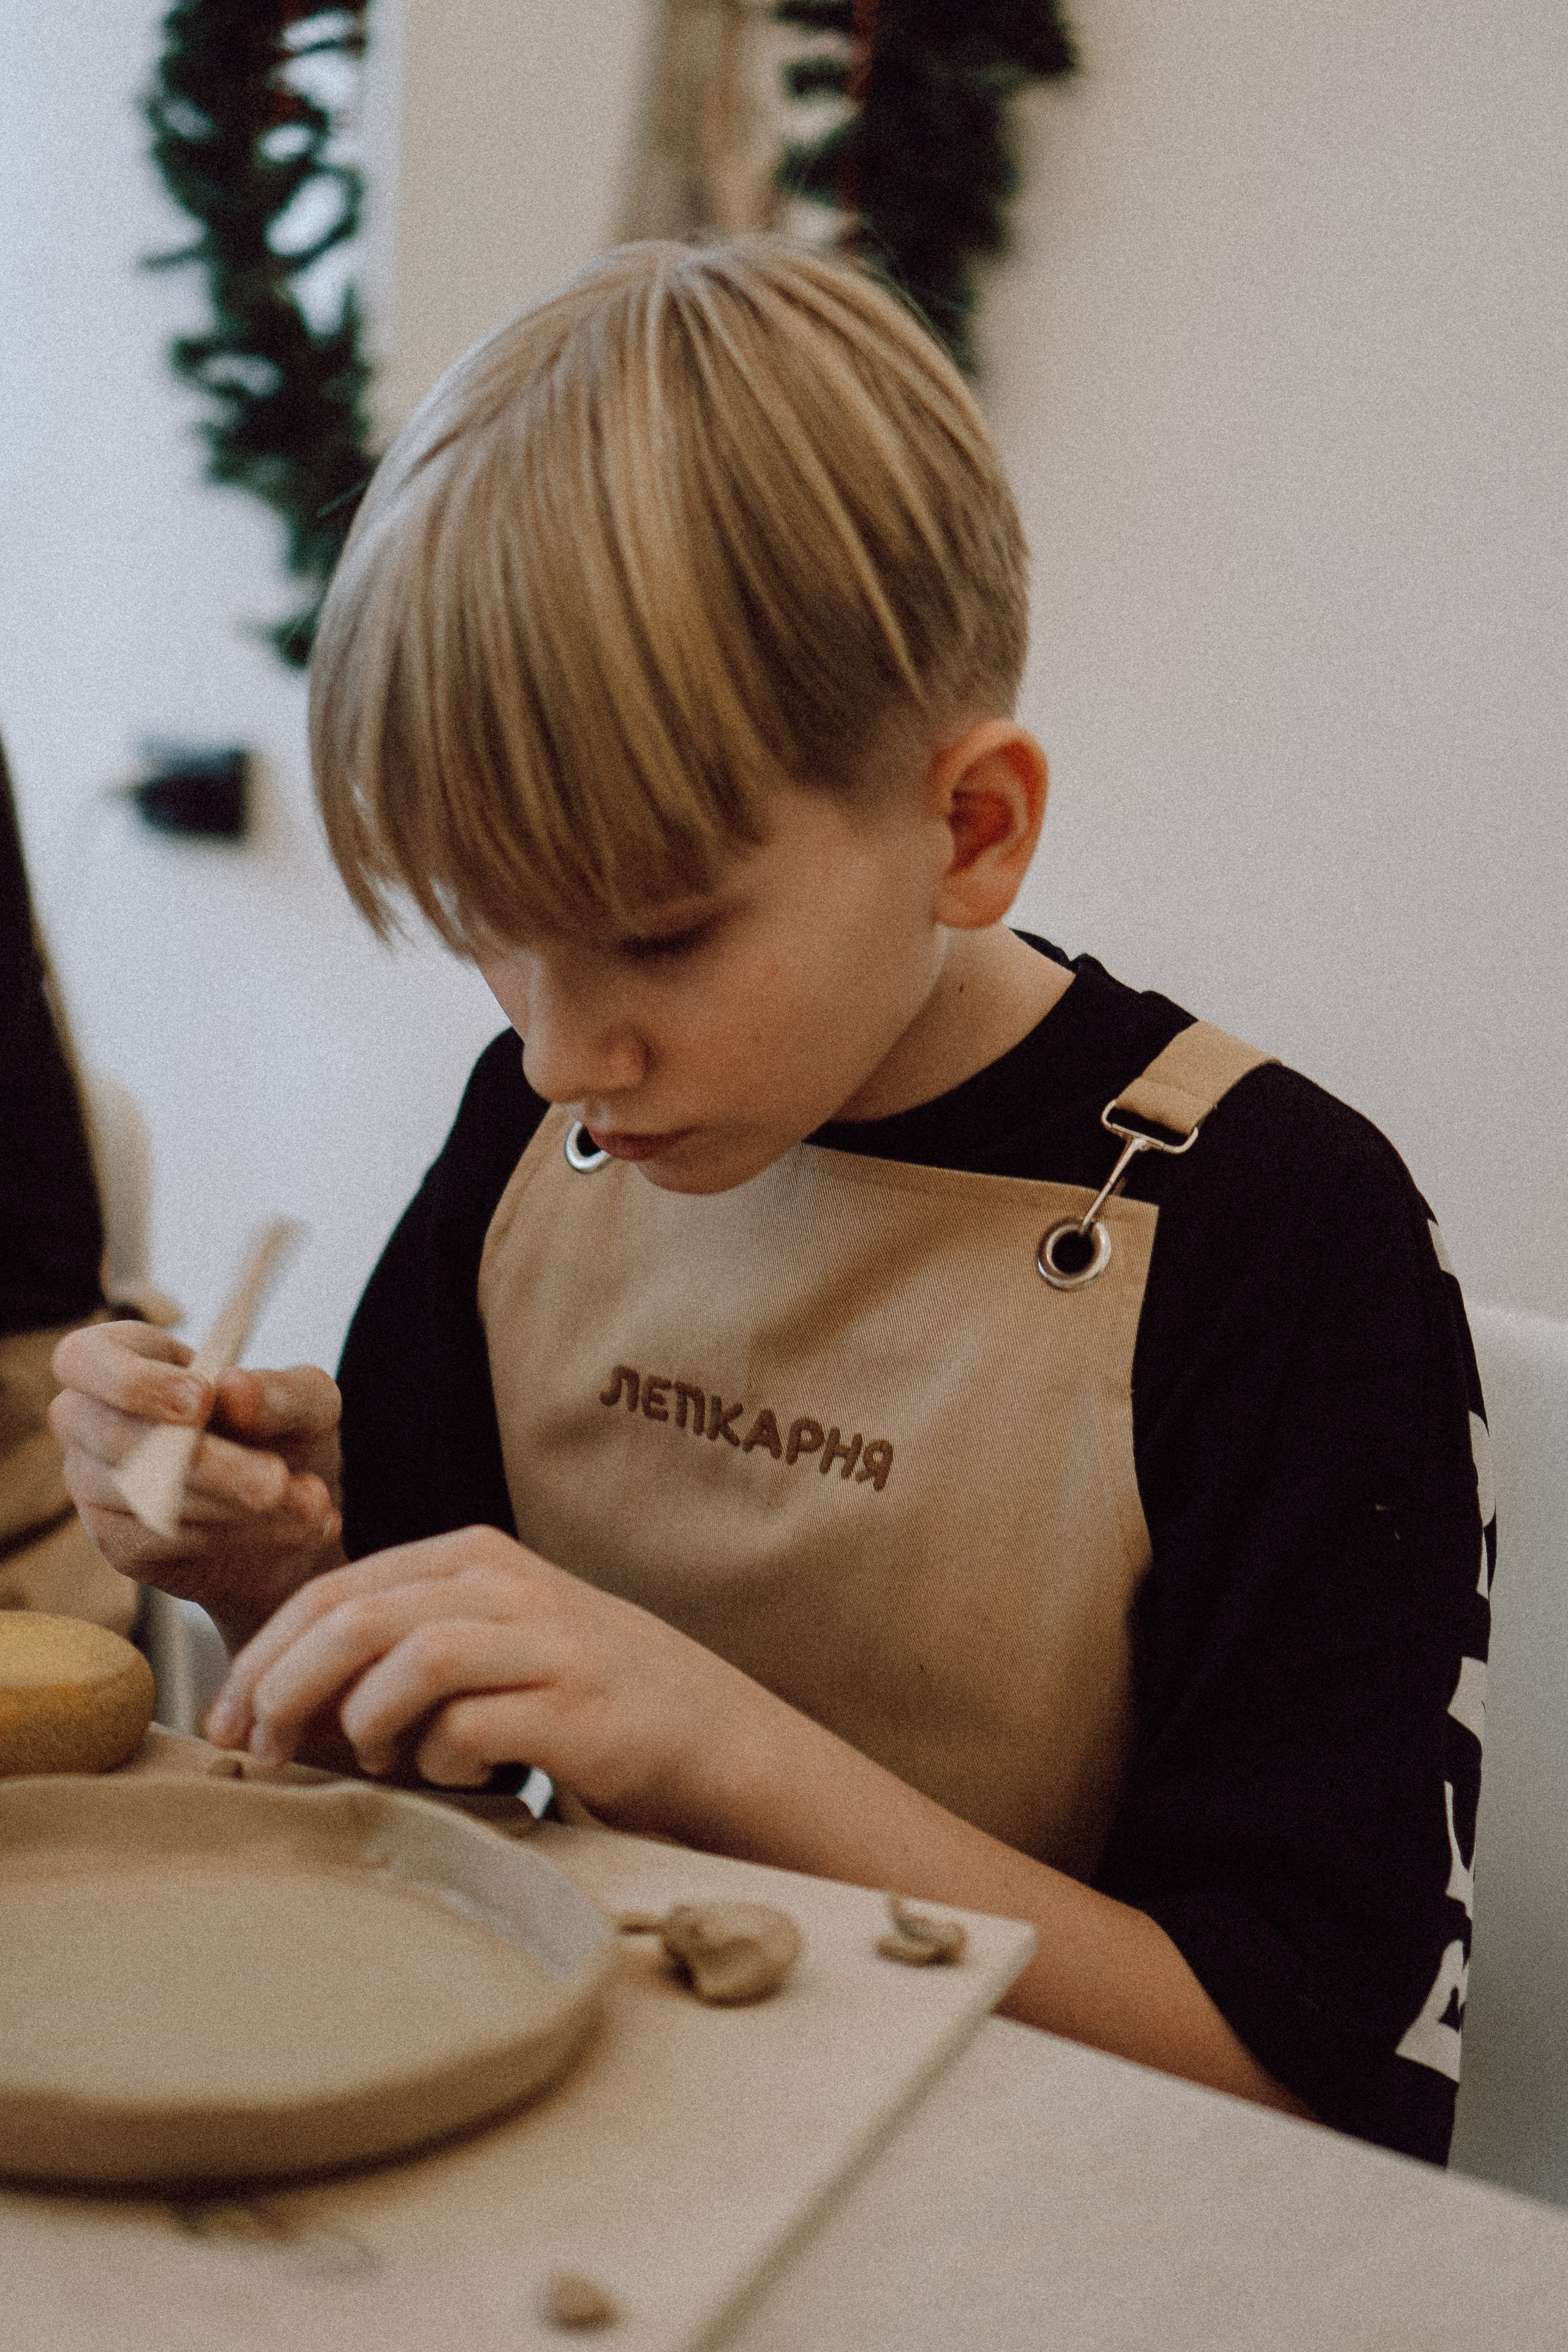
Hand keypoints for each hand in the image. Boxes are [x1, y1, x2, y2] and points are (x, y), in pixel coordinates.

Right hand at [49, 1320, 343, 1645]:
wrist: (295, 1511)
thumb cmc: (286, 1432)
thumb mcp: (307, 1402)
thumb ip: (278, 1392)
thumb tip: (232, 1388)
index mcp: (123, 1358)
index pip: (83, 1358)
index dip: (133, 1381)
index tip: (203, 1399)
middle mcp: (91, 1420)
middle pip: (117, 1437)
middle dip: (207, 1463)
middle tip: (276, 1481)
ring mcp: (95, 1484)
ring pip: (143, 1496)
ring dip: (234, 1506)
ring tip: (311, 1505)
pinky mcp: (118, 1540)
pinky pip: (160, 1539)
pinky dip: (234, 1534)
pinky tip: (292, 1528)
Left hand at [205, 1526, 781, 1831]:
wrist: (705, 1735)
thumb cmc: (574, 1697)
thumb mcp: (485, 1644)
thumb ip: (396, 1653)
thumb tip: (273, 1710)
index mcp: (471, 1556)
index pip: (333, 1589)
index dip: (263, 1657)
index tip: (222, 1722)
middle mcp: (506, 1584)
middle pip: (357, 1617)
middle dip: (284, 1689)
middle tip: (255, 1753)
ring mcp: (546, 1641)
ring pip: (411, 1661)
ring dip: (365, 1724)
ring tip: (372, 1762)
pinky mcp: (578, 1707)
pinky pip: (471, 1730)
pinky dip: (440, 1764)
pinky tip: (457, 1779)